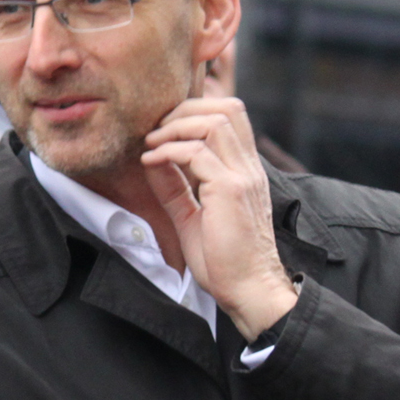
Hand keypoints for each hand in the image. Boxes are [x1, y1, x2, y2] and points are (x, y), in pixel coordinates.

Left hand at [141, 97, 295, 338]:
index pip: (230, 117)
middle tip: (155, 128)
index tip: (162, 130)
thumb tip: (152, 159)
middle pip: (226, 108)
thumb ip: (174, 186)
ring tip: (152, 142)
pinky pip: (197, 154)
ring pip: (214, 122)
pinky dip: (169, 151)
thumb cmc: (223, 261)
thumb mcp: (191, 216)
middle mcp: (248, 167)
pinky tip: (151, 161)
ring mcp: (242, 177)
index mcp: (244, 170)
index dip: (194, 112)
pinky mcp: (230, 191)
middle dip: (185, 109)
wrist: (249, 291)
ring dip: (176, 126)